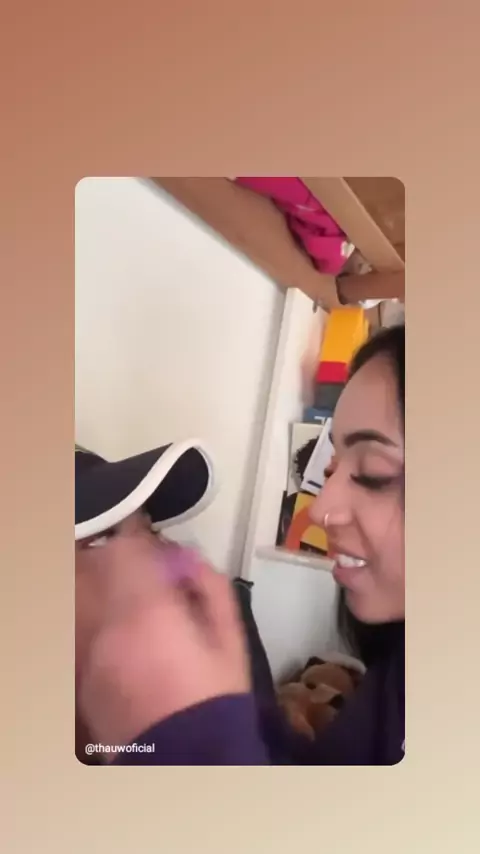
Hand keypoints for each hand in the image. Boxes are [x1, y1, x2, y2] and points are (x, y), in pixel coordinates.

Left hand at [75, 521, 249, 756]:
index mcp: (149, 610)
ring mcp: (93, 653)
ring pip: (89, 599)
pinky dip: (103, 622)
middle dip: (120, 558)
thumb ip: (210, 586)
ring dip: (108, 589)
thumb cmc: (216, 695)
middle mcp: (111, 626)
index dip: (137, 532)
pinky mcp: (86, 677)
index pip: (127, 549)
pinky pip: (88, 632)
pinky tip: (130, 635)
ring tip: (136, 599)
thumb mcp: (229, 635)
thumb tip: (190, 558)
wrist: (191, 756)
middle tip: (144, 564)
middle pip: (99, 568)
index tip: (147, 528)